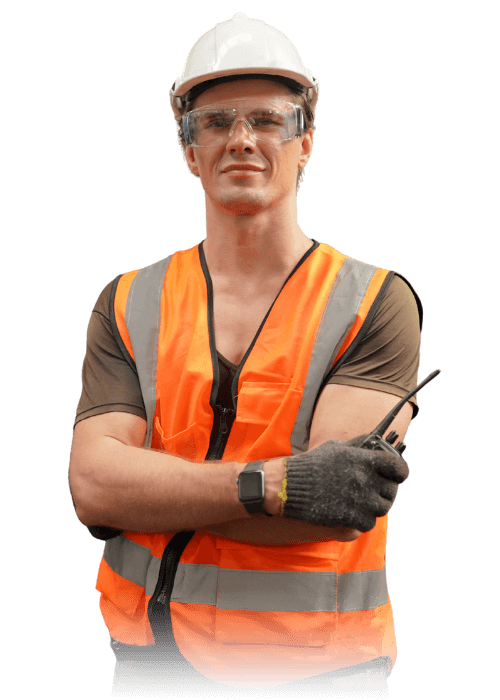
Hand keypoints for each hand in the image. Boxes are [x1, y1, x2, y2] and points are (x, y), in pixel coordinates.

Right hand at [283, 436, 409, 532]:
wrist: (289, 485)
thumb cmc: (312, 464)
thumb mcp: (336, 448)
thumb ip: (358, 446)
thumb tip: (375, 442)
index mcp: (363, 460)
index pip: (399, 468)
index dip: (400, 473)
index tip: (397, 476)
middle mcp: (365, 479)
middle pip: (392, 491)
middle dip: (386, 491)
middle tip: (375, 491)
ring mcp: (359, 500)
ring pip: (383, 508)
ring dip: (375, 506)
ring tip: (363, 502)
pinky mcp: (350, 517)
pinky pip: (369, 523)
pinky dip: (364, 520)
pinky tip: (353, 513)